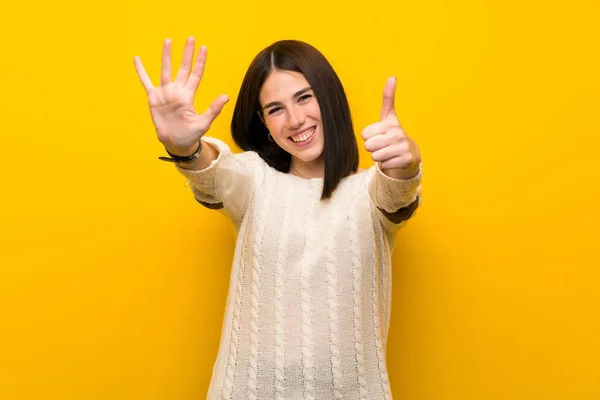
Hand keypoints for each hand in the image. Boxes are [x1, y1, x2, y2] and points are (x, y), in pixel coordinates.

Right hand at [134, 37, 228, 152]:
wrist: (176, 142)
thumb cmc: (191, 134)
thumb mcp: (204, 123)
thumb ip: (213, 109)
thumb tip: (226, 96)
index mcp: (189, 95)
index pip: (196, 74)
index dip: (200, 61)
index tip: (204, 48)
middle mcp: (177, 91)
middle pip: (183, 68)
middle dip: (187, 54)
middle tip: (190, 38)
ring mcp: (165, 93)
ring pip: (165, 70)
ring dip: (167, 56)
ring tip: (168, 41)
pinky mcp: (154, 98)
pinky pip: (146, 82)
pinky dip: (141, 71)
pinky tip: (137, 59)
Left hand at [362, 77, 420, 178]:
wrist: (410, 153)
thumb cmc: (394, 134)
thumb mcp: (389, 116)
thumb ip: (388, 98)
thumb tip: (392, 77)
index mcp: (390, 124)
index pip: (365, 134)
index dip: (368, 137)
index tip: (378, 135)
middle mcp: (398, 134)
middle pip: (368, 146)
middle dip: (373, 148)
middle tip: (382, 145)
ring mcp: (403, 147)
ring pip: (375, 156)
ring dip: (379, 157)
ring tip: (387, 152)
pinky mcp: (406, 159)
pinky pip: (384, 165)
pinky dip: (387, 164)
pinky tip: (394, 159)